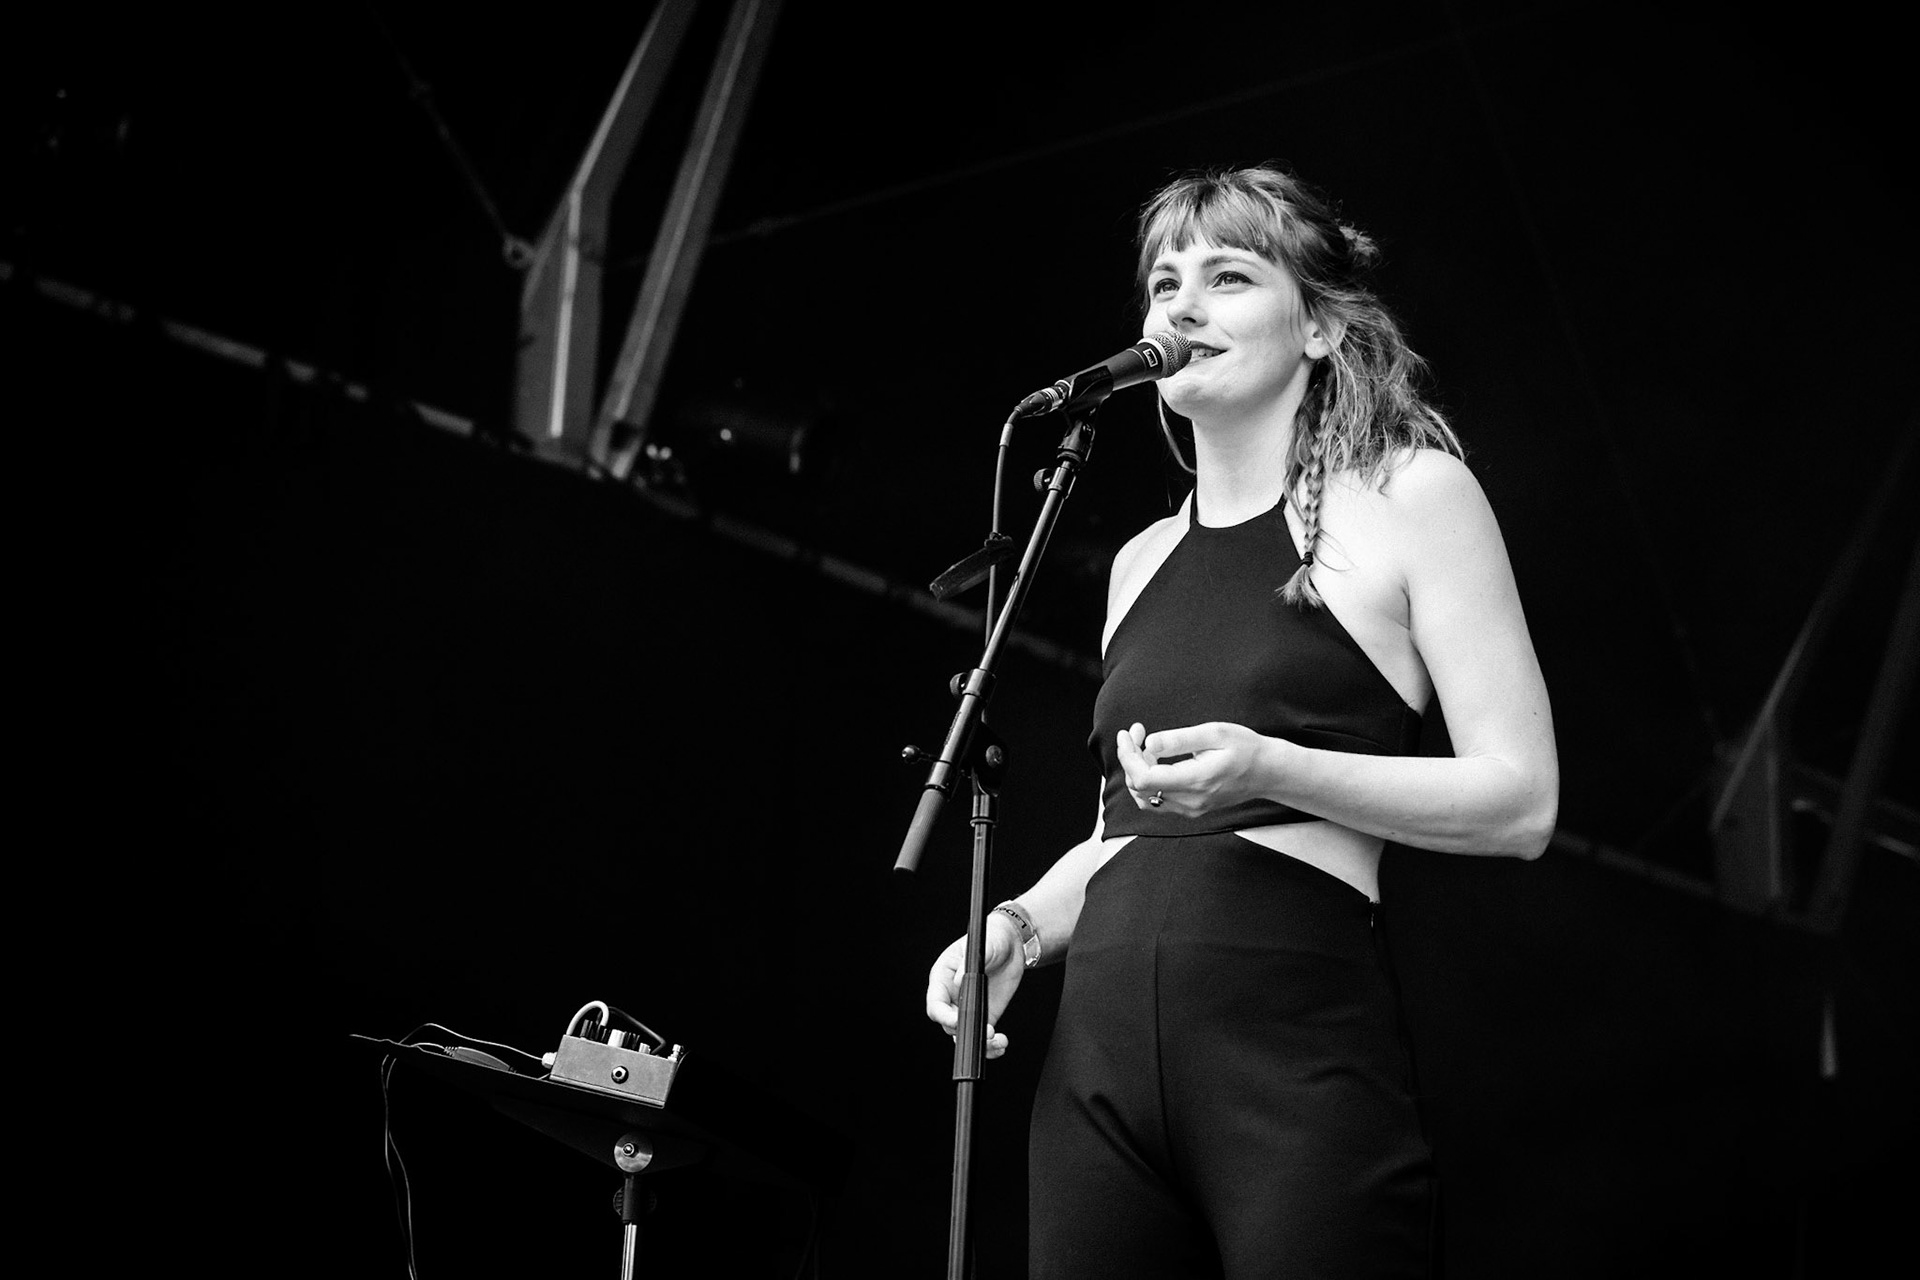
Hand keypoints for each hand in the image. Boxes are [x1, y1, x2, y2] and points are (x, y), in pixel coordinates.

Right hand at [924, 910, 1026, 1058]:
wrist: (1012, 944)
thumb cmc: (991, 938)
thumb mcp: (981, 945)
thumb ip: (969, 962)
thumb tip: (958, 981)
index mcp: (942, 978)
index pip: (936, 1005)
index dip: (945, 1016)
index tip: (960, 1020)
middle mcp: (952, 996)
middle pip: (948, 1024)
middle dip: (965, 1031)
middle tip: (986, 1031)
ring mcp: (967, 1007)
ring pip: (963, 1034)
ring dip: (979, 1043)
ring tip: (997, 1040)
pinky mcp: (984, 1014)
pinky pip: (981, 1035)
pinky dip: (990, 1045)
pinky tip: (1001, 1043)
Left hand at [1116, 720, 1279, 816]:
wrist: (1267, 772)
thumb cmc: (1244, 747)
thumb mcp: (1214, 733)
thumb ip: (1180, 739)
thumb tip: (1149, 744)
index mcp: (1196, 780)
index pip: (1144, 779)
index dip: (1128, 756)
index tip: (1126, 733)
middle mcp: (1190, 801)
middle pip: (1139, 788)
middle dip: (1130, 758)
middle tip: (1137, 732)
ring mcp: (1190, 809)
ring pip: (1144, 797)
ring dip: (1136, 770)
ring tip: (1143, 745)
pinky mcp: (1190, 809)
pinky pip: (1156, 801)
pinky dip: (1147, 781)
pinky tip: (1154, 761)